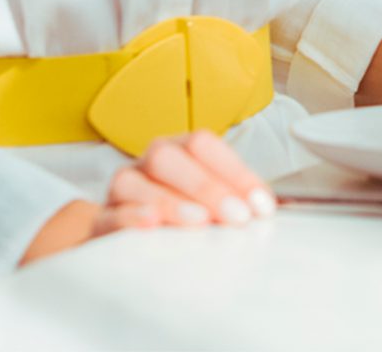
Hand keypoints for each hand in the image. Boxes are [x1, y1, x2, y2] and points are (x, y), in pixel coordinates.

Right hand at [19, 131, 275, 264]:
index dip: (236, 172)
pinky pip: (108, 213)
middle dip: (207, 186)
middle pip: (169, 156)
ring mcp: (121, 188)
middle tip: (238, 217)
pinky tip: (151, 224)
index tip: (261, 205)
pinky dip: (130, 217)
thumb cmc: (183, 213)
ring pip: (134, 181)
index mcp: (180, 149)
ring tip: (199, 221)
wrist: (130, 237)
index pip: (204, 144)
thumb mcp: (214, 202)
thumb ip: (242, 200)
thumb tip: (281, 206)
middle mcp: (148, 162)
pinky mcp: (101, 220)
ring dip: (171, 201)